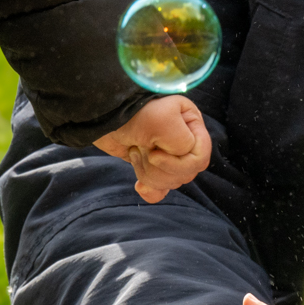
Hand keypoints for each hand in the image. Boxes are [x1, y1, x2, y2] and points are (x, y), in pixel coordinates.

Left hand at [93, 95, 211, 202]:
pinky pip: (160, 189)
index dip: (178, 164)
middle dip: (159, 169)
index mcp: (192, 126)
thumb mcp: (165, 121)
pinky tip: (139, 186)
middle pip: (185, 174)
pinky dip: (150, 190)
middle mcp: (184, 140)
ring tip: (134, 152)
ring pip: (171, 182)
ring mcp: (168, 154)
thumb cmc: (134, 114)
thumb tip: (183, 162)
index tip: (154, 154)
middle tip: (141, 149)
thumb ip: (185, 143)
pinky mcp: (152, 165)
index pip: (199, 159)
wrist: (104, 116)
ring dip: (149, 173)